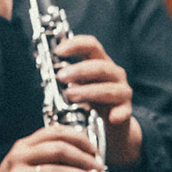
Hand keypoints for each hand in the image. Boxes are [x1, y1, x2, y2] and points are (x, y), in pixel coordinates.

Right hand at [0, 123, 106, 171]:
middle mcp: (20, 157)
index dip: (80, 138)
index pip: (55, 132)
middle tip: (100, 167)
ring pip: (57, 170)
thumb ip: (50, 158)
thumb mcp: (27, 165)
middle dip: (85, 157)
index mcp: (23, 145)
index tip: (95, 149)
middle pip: (59, 149)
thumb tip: (84, 158)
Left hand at [53, 33, 143, 167]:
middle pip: (100, 66)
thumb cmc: (90, 101)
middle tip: (60, 77)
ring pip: (109, 88)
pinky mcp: (126, 109)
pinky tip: (112, 118)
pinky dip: (119, 113)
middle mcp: (114, 74)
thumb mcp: (77, 84)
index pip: (91, 46)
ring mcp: (122, 91)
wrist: (110, 127)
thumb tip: (45, 67)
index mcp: (100, 62)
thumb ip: (66, 76)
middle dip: (79, 70)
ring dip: (89, 91)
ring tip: (70, 96)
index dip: (75, 44)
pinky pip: (124, 111)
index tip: (58, 51)